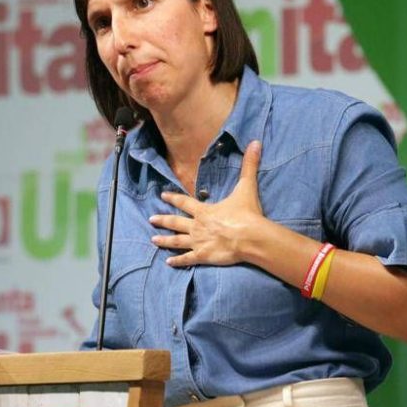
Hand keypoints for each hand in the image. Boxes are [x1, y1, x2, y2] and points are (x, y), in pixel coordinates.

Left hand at [150, 140, 265, 266]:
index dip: (173, 198)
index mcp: (204, 210)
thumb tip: (255, 143)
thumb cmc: (246, 213)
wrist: (249, 236)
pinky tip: (168, 262)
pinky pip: (187, 259)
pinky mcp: (203, 256)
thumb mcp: (246, 187)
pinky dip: (177, 261)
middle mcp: (197, 226)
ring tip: (153, 239)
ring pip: (177, 241)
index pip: (184, 202)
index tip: (162, 196)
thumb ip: (249, 166)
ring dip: (164, 240)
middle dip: (163, 220)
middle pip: (176, 222)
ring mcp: (199, 242)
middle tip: (151, 219)